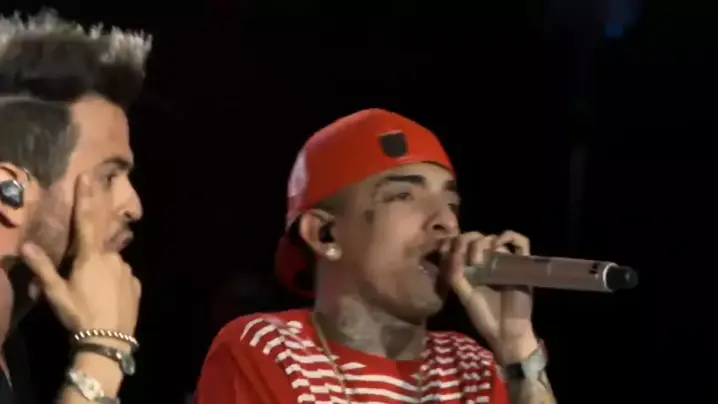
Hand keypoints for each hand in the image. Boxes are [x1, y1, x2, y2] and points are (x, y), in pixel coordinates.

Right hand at [19, 174, 140, 336]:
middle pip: (99, 243)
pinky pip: (121, 277)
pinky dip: (112, 283)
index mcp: (90, 256)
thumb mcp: (55, 293)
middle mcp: (112, 257)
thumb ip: (42, 268)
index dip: (85, 197)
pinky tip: (105, 298)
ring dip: (100, 271)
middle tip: (85, 262)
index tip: (88, 175)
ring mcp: (127, 271)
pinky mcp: (136, 285)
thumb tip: (24, 246)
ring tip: (91, 294)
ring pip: (110, 263)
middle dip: (91, 246)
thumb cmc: (79, 314)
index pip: (86, 220)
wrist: (109, 341)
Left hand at [443, 230, 537, 363]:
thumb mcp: (464, 295)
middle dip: (466, 242)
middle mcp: (487, 262)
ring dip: (482, 243)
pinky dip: (510, 236)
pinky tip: (498, 244)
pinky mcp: (521, 265)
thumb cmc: (485, 316)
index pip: (462, 244)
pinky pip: (521, 243)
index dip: (453, 242)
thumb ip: (456, 275)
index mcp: (471, 268)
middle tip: (467, 261)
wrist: (506, 332)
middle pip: (477, 237)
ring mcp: (504, 262)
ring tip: (478, 261)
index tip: (445, 250)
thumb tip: (453, 253)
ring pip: (494, 238)